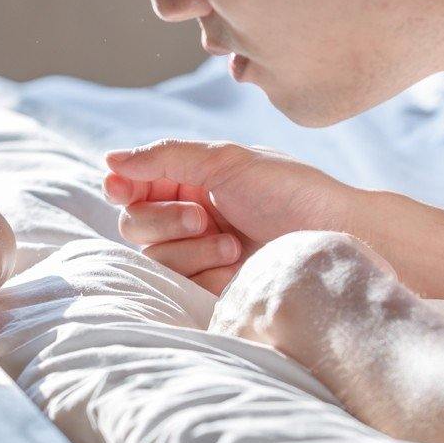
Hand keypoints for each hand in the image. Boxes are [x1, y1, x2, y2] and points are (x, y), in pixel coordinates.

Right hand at [104, 140, 354, 293]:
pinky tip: (235, 262)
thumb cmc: (289, 191)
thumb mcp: (225, 160)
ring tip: (232, 241)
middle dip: (163, 219)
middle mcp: (188, 215)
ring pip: (152, 255)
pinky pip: (176, 281)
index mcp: (191, 180)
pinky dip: (202, 269)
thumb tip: (109, 158)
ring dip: (189, 246)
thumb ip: (164, 157)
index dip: (122, 186)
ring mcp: (197, 252)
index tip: (121, 188)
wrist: (334, 236)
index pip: (134, 185)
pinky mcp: (207, 284)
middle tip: (201, 215)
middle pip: (133, 223)